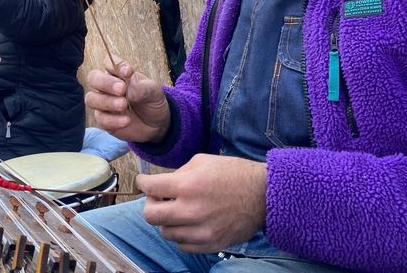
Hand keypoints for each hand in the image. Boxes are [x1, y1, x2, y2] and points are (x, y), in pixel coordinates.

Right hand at [85, 56, 169, 142]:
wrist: (156, 123)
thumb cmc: (151, 101)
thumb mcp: (153, 91)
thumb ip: (142, 88)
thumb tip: (129, 90)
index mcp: (118, 74)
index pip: (108, 62)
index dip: (114, 65)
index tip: (128, 72)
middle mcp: (107, 87)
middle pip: (93, 78)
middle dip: (106, 83)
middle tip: (122, 89)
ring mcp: (103, 103)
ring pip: (91, 99)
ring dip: (107, 101)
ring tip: (124, 105)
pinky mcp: (105, 120)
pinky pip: (101, 119)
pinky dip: (113, 120)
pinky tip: (126, 120)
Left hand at [138, 154, 266, 252]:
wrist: (264, 195)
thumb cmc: (234, 174)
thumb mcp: (202, 161)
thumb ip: (177, 174)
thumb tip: (160, 185)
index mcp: (188, 185)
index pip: (149, 187)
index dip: (142, 182)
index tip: (144, 182)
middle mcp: (192, 210)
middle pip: (150, 216)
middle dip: (150, 204)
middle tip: (158, 199)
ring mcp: (202, 231)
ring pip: (166, 232)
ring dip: (167, 220)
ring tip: (177, 210)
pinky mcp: (211, 244)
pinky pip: (183, 245)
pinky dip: (181, 235)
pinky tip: (188, 223)